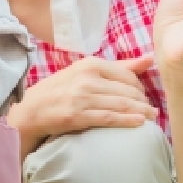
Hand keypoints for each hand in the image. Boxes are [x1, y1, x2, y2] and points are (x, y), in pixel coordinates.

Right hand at [7, 56, 157, 152]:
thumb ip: (119, 67)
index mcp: (89, 64)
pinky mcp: (77, 116)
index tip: (142, 96)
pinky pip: (110, 118)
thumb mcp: (86, 72)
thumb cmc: (61, 90)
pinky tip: (140, 123)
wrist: (31, 110)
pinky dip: (128, 121)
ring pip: (122, 104)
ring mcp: (81, 97)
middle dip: (143, 101)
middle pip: (128, 91)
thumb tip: (151, 59)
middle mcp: (86, 78)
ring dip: (142, 112)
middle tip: (150, 110)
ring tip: (151, 118)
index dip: (140, 87)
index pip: (128, 75)